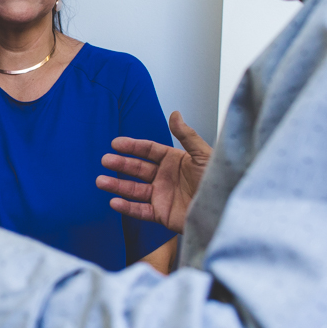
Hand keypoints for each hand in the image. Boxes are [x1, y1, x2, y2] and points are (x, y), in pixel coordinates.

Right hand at [96, 111, 211, 233]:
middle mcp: (165, 177)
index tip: (116, 143)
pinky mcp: (162, 214)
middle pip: (137, 169)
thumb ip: (186, 136)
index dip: (132, 146)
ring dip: (117, 185)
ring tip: (101, 181)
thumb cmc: (219, 181)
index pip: (148, 151)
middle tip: (105, 160)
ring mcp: (161, 195)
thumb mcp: (204, 155)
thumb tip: (175, 114)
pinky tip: (114, 202)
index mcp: (174, 161)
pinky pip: (140, 210)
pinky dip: (127, 207)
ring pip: (134, 189)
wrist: (225, 209)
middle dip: (120, 164)